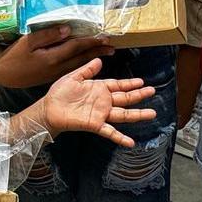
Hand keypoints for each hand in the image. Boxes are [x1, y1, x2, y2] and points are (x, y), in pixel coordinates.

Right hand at [0, 24, 113, 88]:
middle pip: (82, 58)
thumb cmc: (13, 55)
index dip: (91, 41)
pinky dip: (82, 63)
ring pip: (78, 64)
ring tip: (105, 54)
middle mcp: (57, 67)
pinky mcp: (51, 76)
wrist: (3, 74)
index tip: (105, 37)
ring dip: (93, 58)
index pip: (76, 47)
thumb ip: (47, 35)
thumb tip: (67, 29)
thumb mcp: (27, 42)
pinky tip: (85, 61)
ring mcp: (55, 74)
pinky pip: (71, 69)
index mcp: (52, 58)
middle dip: (98, 52)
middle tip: (112, 47)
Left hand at [36, 58, 157, 146]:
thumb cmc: (59, 94)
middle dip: (139, 95)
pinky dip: (120, 137)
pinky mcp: (95, 125)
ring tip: (152, 113)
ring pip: (123, 114)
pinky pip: (110, 132)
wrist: (49, 109)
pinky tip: (131, 142)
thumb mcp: (74, 77)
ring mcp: (100, 114)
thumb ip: (87, 69)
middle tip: (152, 91)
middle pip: (125, 98)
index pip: (118, 85)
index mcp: (98, 88)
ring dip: (137, 114)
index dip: (130, 84)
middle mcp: (103, 101)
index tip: (142, 82)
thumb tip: (99, 59)